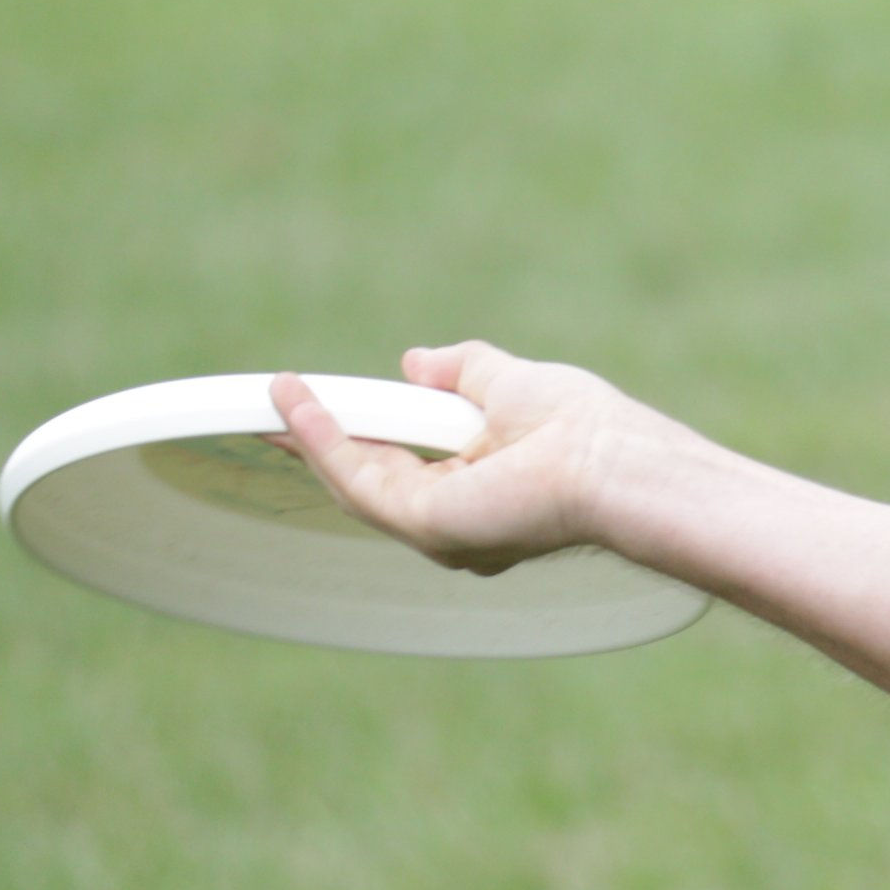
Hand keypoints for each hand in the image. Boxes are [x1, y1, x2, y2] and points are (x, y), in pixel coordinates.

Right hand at [273, 342, 635, 575]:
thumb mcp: (509, 382)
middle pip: (368, 475)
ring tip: (278, 392)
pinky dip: (324, 441)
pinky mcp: (425, 525)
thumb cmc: (582, 426)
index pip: (401, 461)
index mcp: (474, 490)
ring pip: (355, 477)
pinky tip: (299, 408)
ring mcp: (435, 529)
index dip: (359, 431)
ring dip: (312, 432)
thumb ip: (462, 370)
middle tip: (281, 402)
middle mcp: (451, 520)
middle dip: (320, 438)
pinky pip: (359, 478)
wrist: (611, 460)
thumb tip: (414, 360)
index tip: (320, 403)